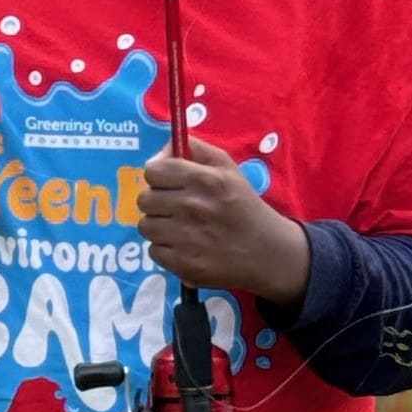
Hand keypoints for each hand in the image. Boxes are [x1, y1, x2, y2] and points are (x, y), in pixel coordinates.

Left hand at [137, 138, 311, 302]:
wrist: (267, 252)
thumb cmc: (243, 205)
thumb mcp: (227, 167)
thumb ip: (195, 148)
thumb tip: (162, 149)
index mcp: (204, 180)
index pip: (153, 171)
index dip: (158, 176)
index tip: (168, 183)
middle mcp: (193, 207)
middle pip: (144, 199)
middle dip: (157, 202)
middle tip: (175, 208)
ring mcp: (186, 238)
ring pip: (145, 226)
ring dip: (159, 226)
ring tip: (179, 228)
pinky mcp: (183, 264)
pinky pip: (153, 250)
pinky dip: (165, 249)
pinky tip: (184, 247)